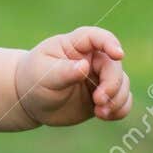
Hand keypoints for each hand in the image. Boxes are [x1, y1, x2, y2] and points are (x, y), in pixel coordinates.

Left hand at [15, 28, 131, 127]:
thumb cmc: (34, 79)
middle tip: (99, 100)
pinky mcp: (102, 97)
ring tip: (100, 113)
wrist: (30, 100)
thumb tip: (84, 67)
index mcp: (76, 45)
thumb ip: (63, 71)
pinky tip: (105, 116)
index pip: (97, 37)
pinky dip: (120, 109)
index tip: (118, 55)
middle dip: (112, 84)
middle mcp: (93, 59)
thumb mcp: (43, 75)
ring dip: (117, 99)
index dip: (110, 43)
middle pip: (114, 66)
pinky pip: (122, 101)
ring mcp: (100, 78)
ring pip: (122, 84)